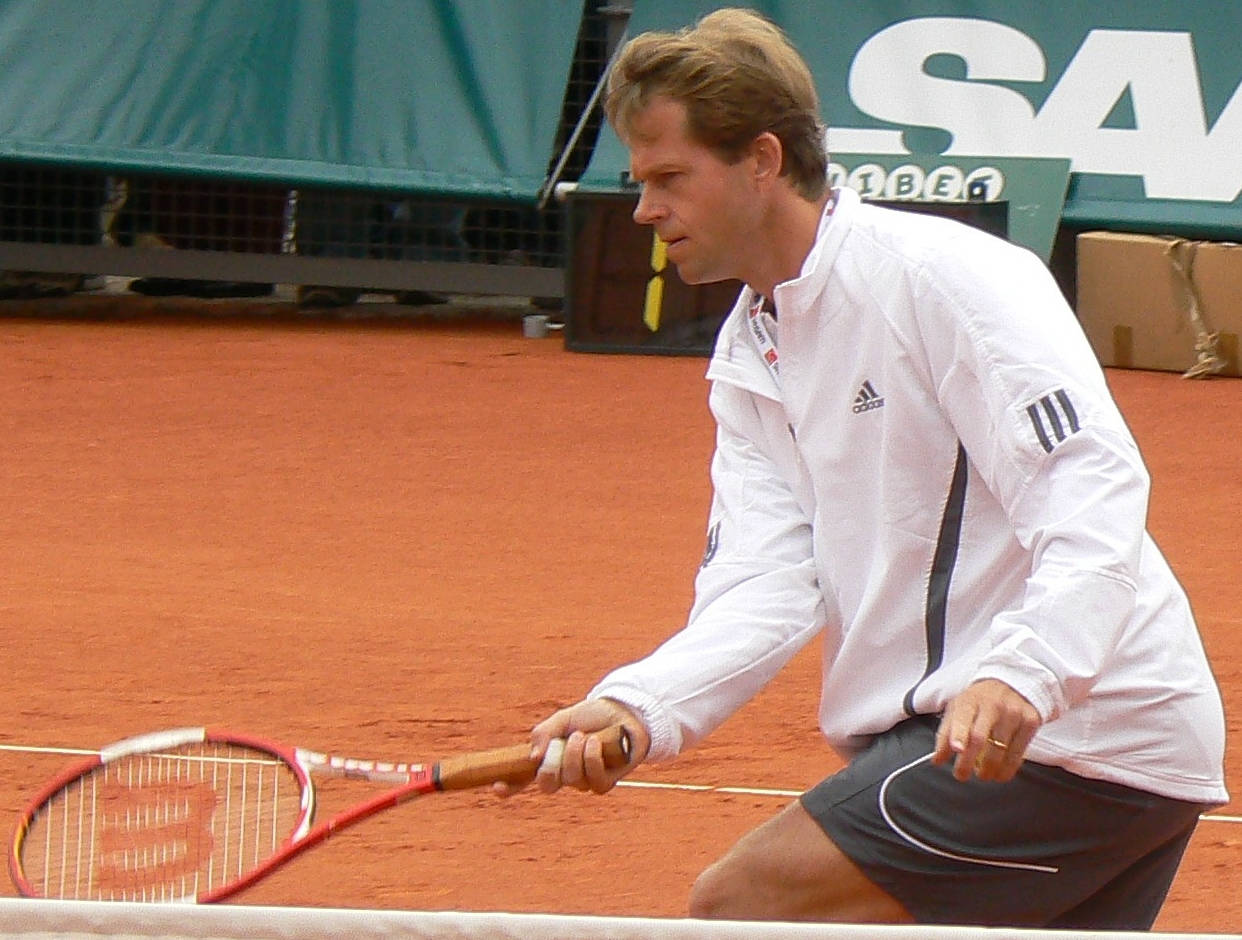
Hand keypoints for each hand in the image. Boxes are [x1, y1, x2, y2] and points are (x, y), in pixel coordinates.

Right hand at [493, 698, 649, 797]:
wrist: (622, 712)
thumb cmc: (591, 716)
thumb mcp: (562, 719)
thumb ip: (544, 733)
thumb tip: (532, 758)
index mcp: (548, 759)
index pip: (523, 780)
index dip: (509, 787)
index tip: (497, 785)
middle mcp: (564, 774)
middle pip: (546, 784)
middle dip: (551, 765)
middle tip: (560, 745)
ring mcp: (584, 781)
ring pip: (571, 780)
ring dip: (575, 755)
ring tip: (583, 736)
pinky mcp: (605, 783)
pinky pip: (593, 781)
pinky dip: (592, 759)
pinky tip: (595, 743)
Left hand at [932, 678, 1040, 781]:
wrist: (1012, 684)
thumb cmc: (980, 701)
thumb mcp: (959, 708)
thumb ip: (946, 733)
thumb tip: (937, 760)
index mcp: (971, 699)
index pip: (963, 718)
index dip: (959, 734)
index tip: (956, 749)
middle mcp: (993, 705)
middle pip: (979, 737)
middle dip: (968, 761)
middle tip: (961, 775)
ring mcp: (1014, 713)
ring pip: (1000, 750)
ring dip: (988, 770)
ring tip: (982, 775)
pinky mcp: (1031, 722)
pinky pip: (1019, 753)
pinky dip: (1007, 769)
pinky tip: (999, 773)